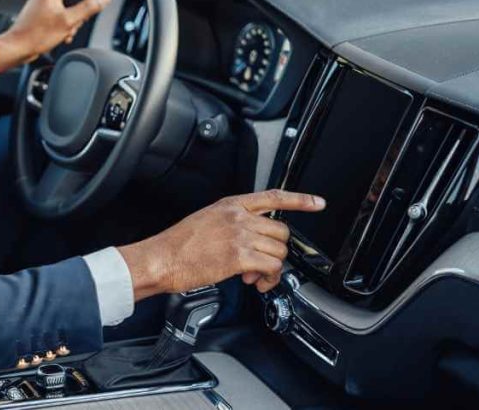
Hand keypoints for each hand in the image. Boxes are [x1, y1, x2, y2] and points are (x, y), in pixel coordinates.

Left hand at [0, 0, 110, 73]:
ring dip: (74, 18)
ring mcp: (45, 1)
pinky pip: (62, 13)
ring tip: (68, 29)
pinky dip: (66, 23)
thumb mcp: (69, 21)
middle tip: (79, 18)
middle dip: (82, 6)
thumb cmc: (36, 34)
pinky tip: (63, 34)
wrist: (18, 48)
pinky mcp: (44, 12)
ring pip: (70, 4)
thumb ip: (89, 7)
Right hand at [118, 190, 325, 296]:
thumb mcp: (206, 221)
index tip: (317, 202)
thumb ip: (231, 224)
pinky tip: (255, 281)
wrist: (161, 259)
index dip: (300, 199)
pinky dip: (268, 278)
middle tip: (259, 263)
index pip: (273, 197)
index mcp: (230, 205)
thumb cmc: (177, 245)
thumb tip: (250, 239)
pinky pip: (271, 266)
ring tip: (253, 275)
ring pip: (279, 251)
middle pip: (281, 231)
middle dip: (276, 249)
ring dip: (271, 267)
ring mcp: (239, 236)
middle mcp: (238, 218)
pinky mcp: (239, 257)